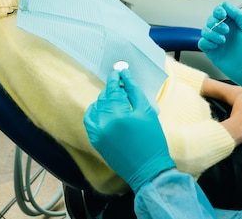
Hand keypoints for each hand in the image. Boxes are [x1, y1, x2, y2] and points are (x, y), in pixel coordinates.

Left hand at [83, 69, 175, 192]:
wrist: (148, 169)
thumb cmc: (152, 140)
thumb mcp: (147, 112)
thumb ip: (134, 91)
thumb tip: (124, 75)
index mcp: (118, 115)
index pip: (113, 89)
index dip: (115, 79)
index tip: (118, 72)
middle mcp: (103, 123)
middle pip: (104, 97)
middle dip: (112, 89)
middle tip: (122, 86)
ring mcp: (96, 133)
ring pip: (96, 107)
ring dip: (104, 100)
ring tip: (117, 100)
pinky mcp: (94, 140)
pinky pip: (89, 120)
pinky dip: (95, 112)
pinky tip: (105, 110)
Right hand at [198, 2, 241, 92]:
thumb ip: (238, 14)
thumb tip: (226, 5)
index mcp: (233, 24)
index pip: (220, 11)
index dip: (219, 11)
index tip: (222, 15)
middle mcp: (224, 32)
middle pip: (210, 19)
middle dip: (216, 23)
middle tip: (226, 31)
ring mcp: (218, 42)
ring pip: (205, 30)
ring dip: (212, 33)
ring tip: (223, 40)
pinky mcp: (213, 52)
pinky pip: (202, 43)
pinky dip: (206, 42)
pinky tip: (216, 45)